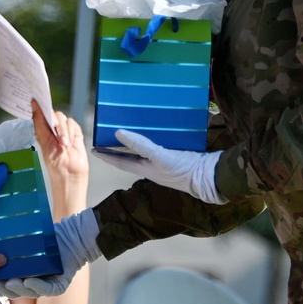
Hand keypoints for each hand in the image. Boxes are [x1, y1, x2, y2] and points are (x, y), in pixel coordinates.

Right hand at [0, 207, 100, 298]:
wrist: (70, 237)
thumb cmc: (44, 238)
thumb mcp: (22, 243)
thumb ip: (7, 247)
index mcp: (21, 278)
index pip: (5, 286)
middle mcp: (32, 286)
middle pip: (15, 292)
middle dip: (3, 289)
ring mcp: (45, 288)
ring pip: (29, 293)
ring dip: (18, 289)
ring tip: (10, 282)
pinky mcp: (58, 287)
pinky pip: (47, 289)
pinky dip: (37, 285)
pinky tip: (28, 281)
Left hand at [32, 101, 88, 192]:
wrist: (70, 173)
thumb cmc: (55, 163)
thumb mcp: (44, 141)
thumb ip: (39, 122)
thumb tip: (34, 106)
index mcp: (42, 130)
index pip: (40, 113)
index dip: (38, 105)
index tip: (35, 98)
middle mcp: (53, 129)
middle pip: (52, 114)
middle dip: (53, 122)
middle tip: (55, 132)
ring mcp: (64, 130)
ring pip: (62, 118)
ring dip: (62, 131)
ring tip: (63, 144)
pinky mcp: (75, 132)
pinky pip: (72, 123)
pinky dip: (70, 132)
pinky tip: (69, 143)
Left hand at [98, 130, 226, 204]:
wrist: (210, 176)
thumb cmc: (182, 170)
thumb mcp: (158, 156)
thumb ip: (139, 145)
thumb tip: (117, 133)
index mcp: (145, 168)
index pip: (119, 161)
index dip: (106, 155)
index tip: (92, 149)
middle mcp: (152, 166)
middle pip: (130, 155)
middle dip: (118, 147)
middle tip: (107, 136)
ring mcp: (164, 161)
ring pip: (145, 149)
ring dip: (136, 140)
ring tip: (128, 128)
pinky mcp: (176, 154)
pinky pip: (160, 144)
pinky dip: (155, 137)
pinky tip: (157, 128)